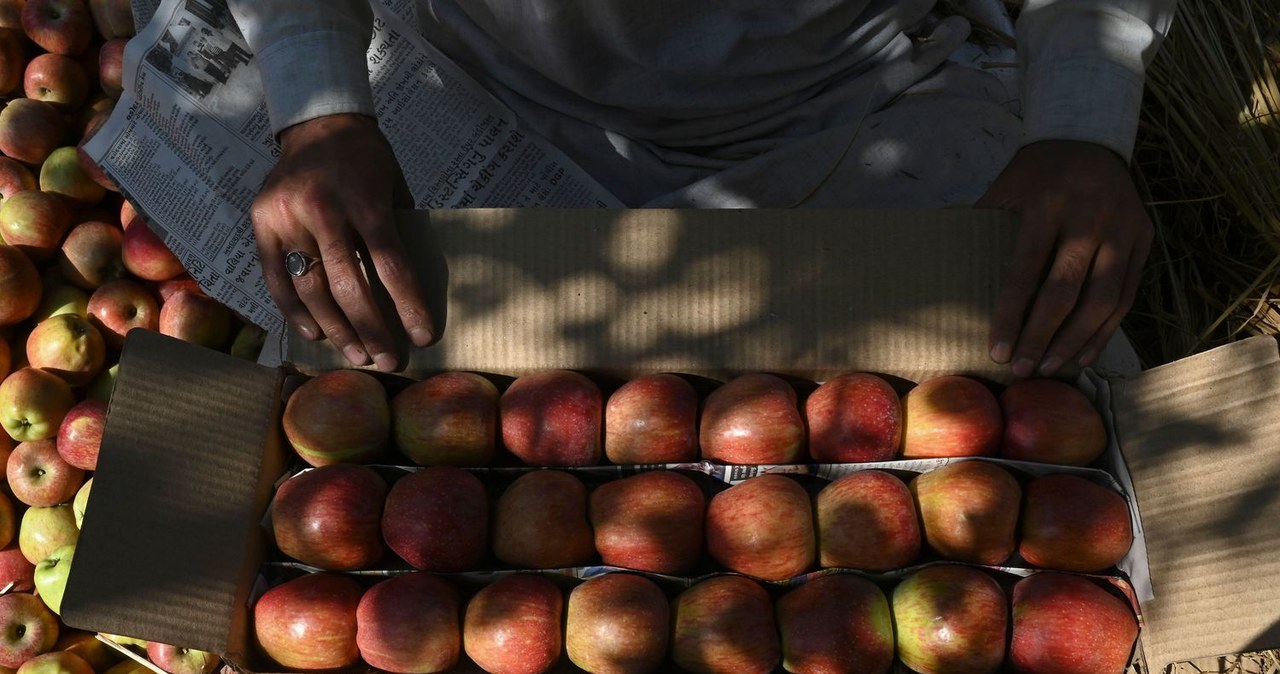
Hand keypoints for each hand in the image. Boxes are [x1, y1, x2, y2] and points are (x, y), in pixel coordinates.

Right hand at [251, 113, 433, 370]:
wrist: (318, 120)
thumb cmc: (368, 160)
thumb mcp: (394, 187)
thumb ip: (399, 232)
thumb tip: (414, 291)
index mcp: (364, 196)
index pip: (390, 262)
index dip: (408, 304)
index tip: (424, 336)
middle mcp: (322, 207)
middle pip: (347, 283)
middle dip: (371, 328)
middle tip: (388, 360)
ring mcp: (286, 215)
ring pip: (310, 288)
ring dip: (335, 328)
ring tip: (357, 354)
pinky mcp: (260, 222)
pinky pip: (276, 278)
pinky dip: (295, 311)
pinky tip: (315, 334)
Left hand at [976, 140, 1151, 377]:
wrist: (1090, 137)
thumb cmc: (1036, 172)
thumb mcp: (1005, 188)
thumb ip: (984, 228)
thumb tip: (948, 276)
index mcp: (1049, 204)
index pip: (1026, 271)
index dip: (1011, 315)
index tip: (997, 350)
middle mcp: (1091, 218)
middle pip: (1067, 291)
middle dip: (1042, 336)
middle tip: (1022, 369)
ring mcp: (1124, 229)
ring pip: (1104, 300)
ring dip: (1076, 341)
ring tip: (1050, 367)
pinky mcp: (1145, 239)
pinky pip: (1128, 295)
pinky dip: (1106, 329)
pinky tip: (1085, 353)